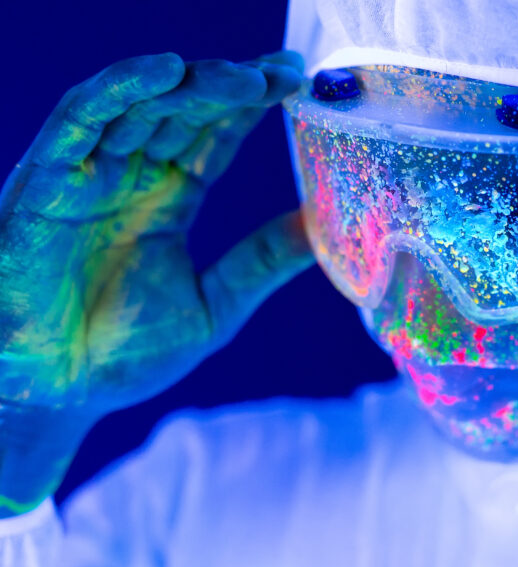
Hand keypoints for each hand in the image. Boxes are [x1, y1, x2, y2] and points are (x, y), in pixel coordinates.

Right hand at [0, 53, 312, 511]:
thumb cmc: (125, 354)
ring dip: (189, 83)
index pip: (216, 134)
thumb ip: (262, 262)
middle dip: (234, 85)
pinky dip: (115, 91)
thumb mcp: (215, 305)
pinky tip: (163, 71)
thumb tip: (326, 228)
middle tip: (284, 73)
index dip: (254, 104)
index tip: (300, 82)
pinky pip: (76, 122)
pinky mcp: (43, 184)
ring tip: (244, 75)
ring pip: (138, 105)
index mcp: (170, 198)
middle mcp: (130, 176)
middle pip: (185, 110)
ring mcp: (87, 176)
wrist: (54, 396)